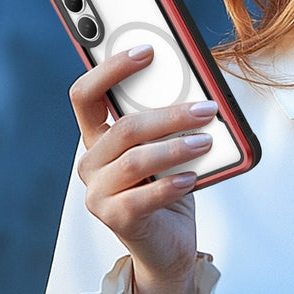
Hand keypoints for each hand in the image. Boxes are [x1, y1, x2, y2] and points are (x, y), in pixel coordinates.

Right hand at [70, 44, 217, 293]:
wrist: (170, 242)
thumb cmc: (171, 187)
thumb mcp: (170, 147)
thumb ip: (172, 121)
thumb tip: (201, 91)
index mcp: (100, 137)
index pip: (87, 94)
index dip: (111, 69)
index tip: (145, 51)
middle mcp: (93, 162)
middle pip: (123, 127)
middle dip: (169, 114)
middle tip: (205, 108)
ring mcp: (98, 192)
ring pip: (134, 160)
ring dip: (175, 148)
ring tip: (206, 142)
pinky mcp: (115, 219)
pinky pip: (142, 198)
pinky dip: (170, 185)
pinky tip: (192, 178)